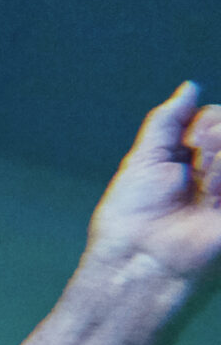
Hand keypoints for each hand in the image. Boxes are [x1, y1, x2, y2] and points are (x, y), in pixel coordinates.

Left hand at [84, 82, 220, 292]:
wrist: (142, 257)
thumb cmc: (133, 214)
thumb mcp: (145, 157)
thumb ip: (168, 120)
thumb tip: (190, 87)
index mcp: (190, 158)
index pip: (213, 116)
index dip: (202, 126)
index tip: (185, 147)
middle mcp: (216, 170)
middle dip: (213, 141)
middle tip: (196, 172)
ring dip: (220, 163)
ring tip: (205, 189)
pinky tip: (215, 198)